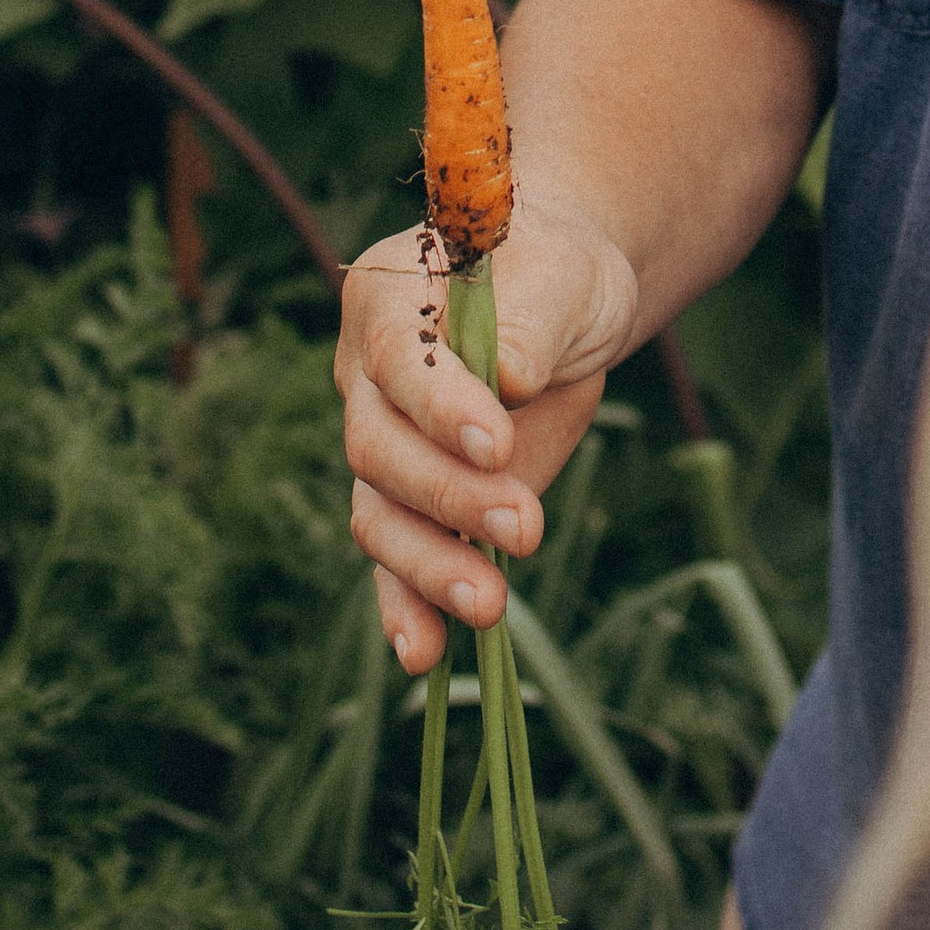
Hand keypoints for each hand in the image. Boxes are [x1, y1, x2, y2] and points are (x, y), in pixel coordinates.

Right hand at [337, 189, 643, 672]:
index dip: (443, 407)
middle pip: (381, 452)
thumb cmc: (556, 273)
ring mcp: (386, 448)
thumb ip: (529, 324)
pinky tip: (424, 656)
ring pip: (381, 517)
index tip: (498, 442)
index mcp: (387, 305)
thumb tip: (509, 377)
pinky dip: (407, 610)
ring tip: (489, 605)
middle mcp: (367, 383)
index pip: (402, 365)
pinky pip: (396, 563)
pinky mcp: (418, 504)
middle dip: (451, 497)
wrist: (562, 303)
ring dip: (428, 569)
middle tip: (525, 528)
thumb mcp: (561, 276)